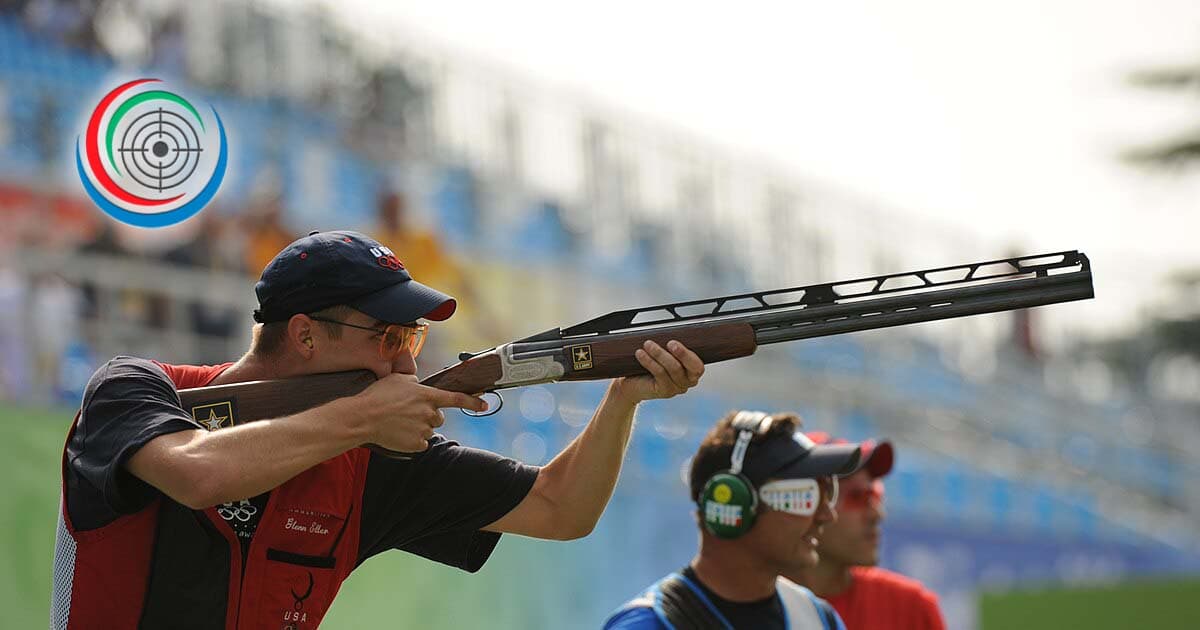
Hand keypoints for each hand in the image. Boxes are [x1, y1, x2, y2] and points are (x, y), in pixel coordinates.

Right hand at [352, 373, 487, 451]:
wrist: (363, 418)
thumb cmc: (378, 396)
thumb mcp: (398, 379)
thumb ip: (414, 381)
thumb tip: (418, 384)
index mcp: (428, 396)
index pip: (456, 399)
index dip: (472, 402)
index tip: (485, 405)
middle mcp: (429, 413)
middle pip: (438, 417)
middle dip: (428, 416)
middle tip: (409, 413)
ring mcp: (424, 430)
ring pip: (428, 430)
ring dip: (418, 427)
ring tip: (399, 423)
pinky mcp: (416, 444)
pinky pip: (420, 444)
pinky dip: (412, 441)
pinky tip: (399, 434)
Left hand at [611, 340, 704, 403]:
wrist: (633, 382)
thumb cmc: (651, 364)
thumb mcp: (664, 353)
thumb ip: (671, 346)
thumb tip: (669, 330)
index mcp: (692, 370)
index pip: (698, 366)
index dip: (688, 355)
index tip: (674, 342)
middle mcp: (687, 381)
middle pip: (689, 368)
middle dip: (681, 354)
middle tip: (669, 342)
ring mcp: (676, 388)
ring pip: (673, 369)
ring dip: (660, 354)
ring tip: (648, 344)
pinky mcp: (664, 391)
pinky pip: (659, 374)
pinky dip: (649, 362)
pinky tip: (641, 354)